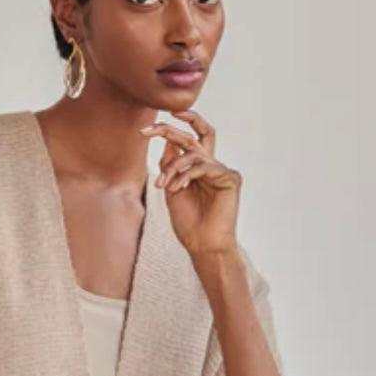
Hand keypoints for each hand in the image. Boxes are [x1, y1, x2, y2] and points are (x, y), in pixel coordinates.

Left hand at [141, 109, 241, 258]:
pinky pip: (205, 166)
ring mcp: (221, 171)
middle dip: (169, 130)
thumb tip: (168, 140)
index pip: (187, 140)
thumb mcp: (171, 189)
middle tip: (149, 130)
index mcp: (198, 168)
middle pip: (193, 137)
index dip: (169, 130)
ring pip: (194, 153)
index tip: (145, 130)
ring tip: (164, 184)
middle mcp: (211, 166)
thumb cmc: (188, 222)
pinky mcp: (230, 178)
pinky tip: (178, 188)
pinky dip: (187, 175)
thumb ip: (170, 165)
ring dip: (174, 167)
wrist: (202, 245)